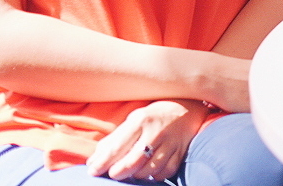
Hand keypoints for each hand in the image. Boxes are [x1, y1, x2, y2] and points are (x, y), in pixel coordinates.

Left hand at [87, 100, 208, 181]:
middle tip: (113, 174)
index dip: (102, 162)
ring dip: (135, 175)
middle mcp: (155, 132)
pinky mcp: (180, 153)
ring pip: (147, 170)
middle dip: (117, 173)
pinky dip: (154, 175)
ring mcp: (170, 144)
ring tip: (131, 170)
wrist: (189, 108)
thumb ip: (114, 139)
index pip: (116, 147)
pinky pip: (163, 172)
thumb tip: (94, 160)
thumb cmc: (155, 116)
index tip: (93, 171)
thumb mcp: (133, 119)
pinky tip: (149, 169)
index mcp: (140, 121)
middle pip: (131, 163)